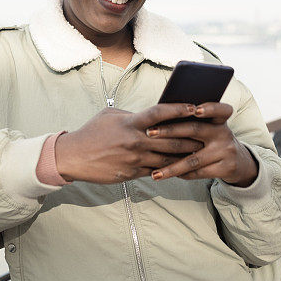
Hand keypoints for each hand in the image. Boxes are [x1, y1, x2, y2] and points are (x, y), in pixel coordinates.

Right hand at [55, 103, 205, 183]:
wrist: (74, 157)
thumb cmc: (92, 132)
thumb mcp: (110, 116)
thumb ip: (132, 115)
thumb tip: (151, 116)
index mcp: (131, 123)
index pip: (160, 114)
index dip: (179, 109)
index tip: (194, 107)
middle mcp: (135, 141)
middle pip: (171, 140)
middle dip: (191, 138)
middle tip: (206, 134)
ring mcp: (135, 159)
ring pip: (167, 159)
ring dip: (184, 156)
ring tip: (199, 152)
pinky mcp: (132, 173)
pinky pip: (155, 171)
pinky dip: (168, 169)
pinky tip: (180, 167)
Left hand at [146, 102, 258, 186]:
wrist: (238, 162)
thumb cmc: (213, 141)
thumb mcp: (211, 129)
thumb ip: (193, 123)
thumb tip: (160, 119)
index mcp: (219, 120)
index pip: (220, 110)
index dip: (210, 108)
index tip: (195, 110)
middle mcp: (223, 133)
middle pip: (195, 129)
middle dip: (170, 130)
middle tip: (150, 132)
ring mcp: (225, 151)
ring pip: (193, 159)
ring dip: (171, 166)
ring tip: (154, 172)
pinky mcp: (225, 168)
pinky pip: (198, 172)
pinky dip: (181, 174)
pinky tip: (167, 175)